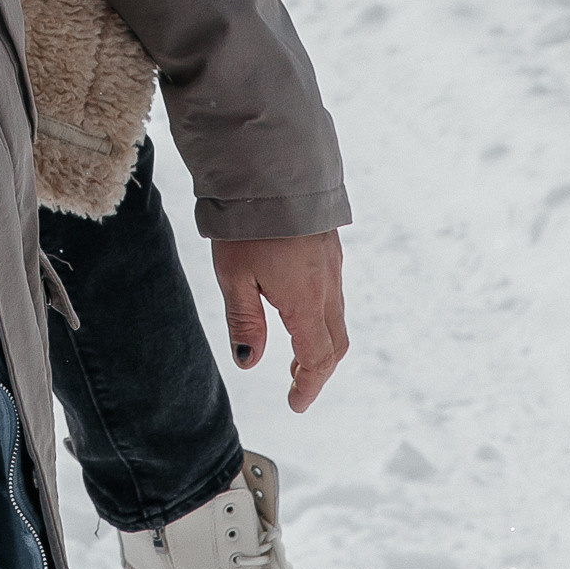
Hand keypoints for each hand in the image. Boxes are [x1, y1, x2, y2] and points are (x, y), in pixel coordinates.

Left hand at [211, 232, 348, 411]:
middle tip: (295, 381)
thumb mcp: (233, 275)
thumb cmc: (248, 221)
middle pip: (334, 343)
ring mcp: (332, 264)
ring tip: (294, 350)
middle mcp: (327, 286)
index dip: (308, 386)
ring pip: (335, 316)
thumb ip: (244, 321)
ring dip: (319, 340)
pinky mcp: (329, 245)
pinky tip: (298, 305)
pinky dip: (321, 313)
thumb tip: (250, 363)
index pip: (317, 358)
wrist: (275, 165)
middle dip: (317, 368)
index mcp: (305, 301)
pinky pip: (333, 291)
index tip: (295, 403)